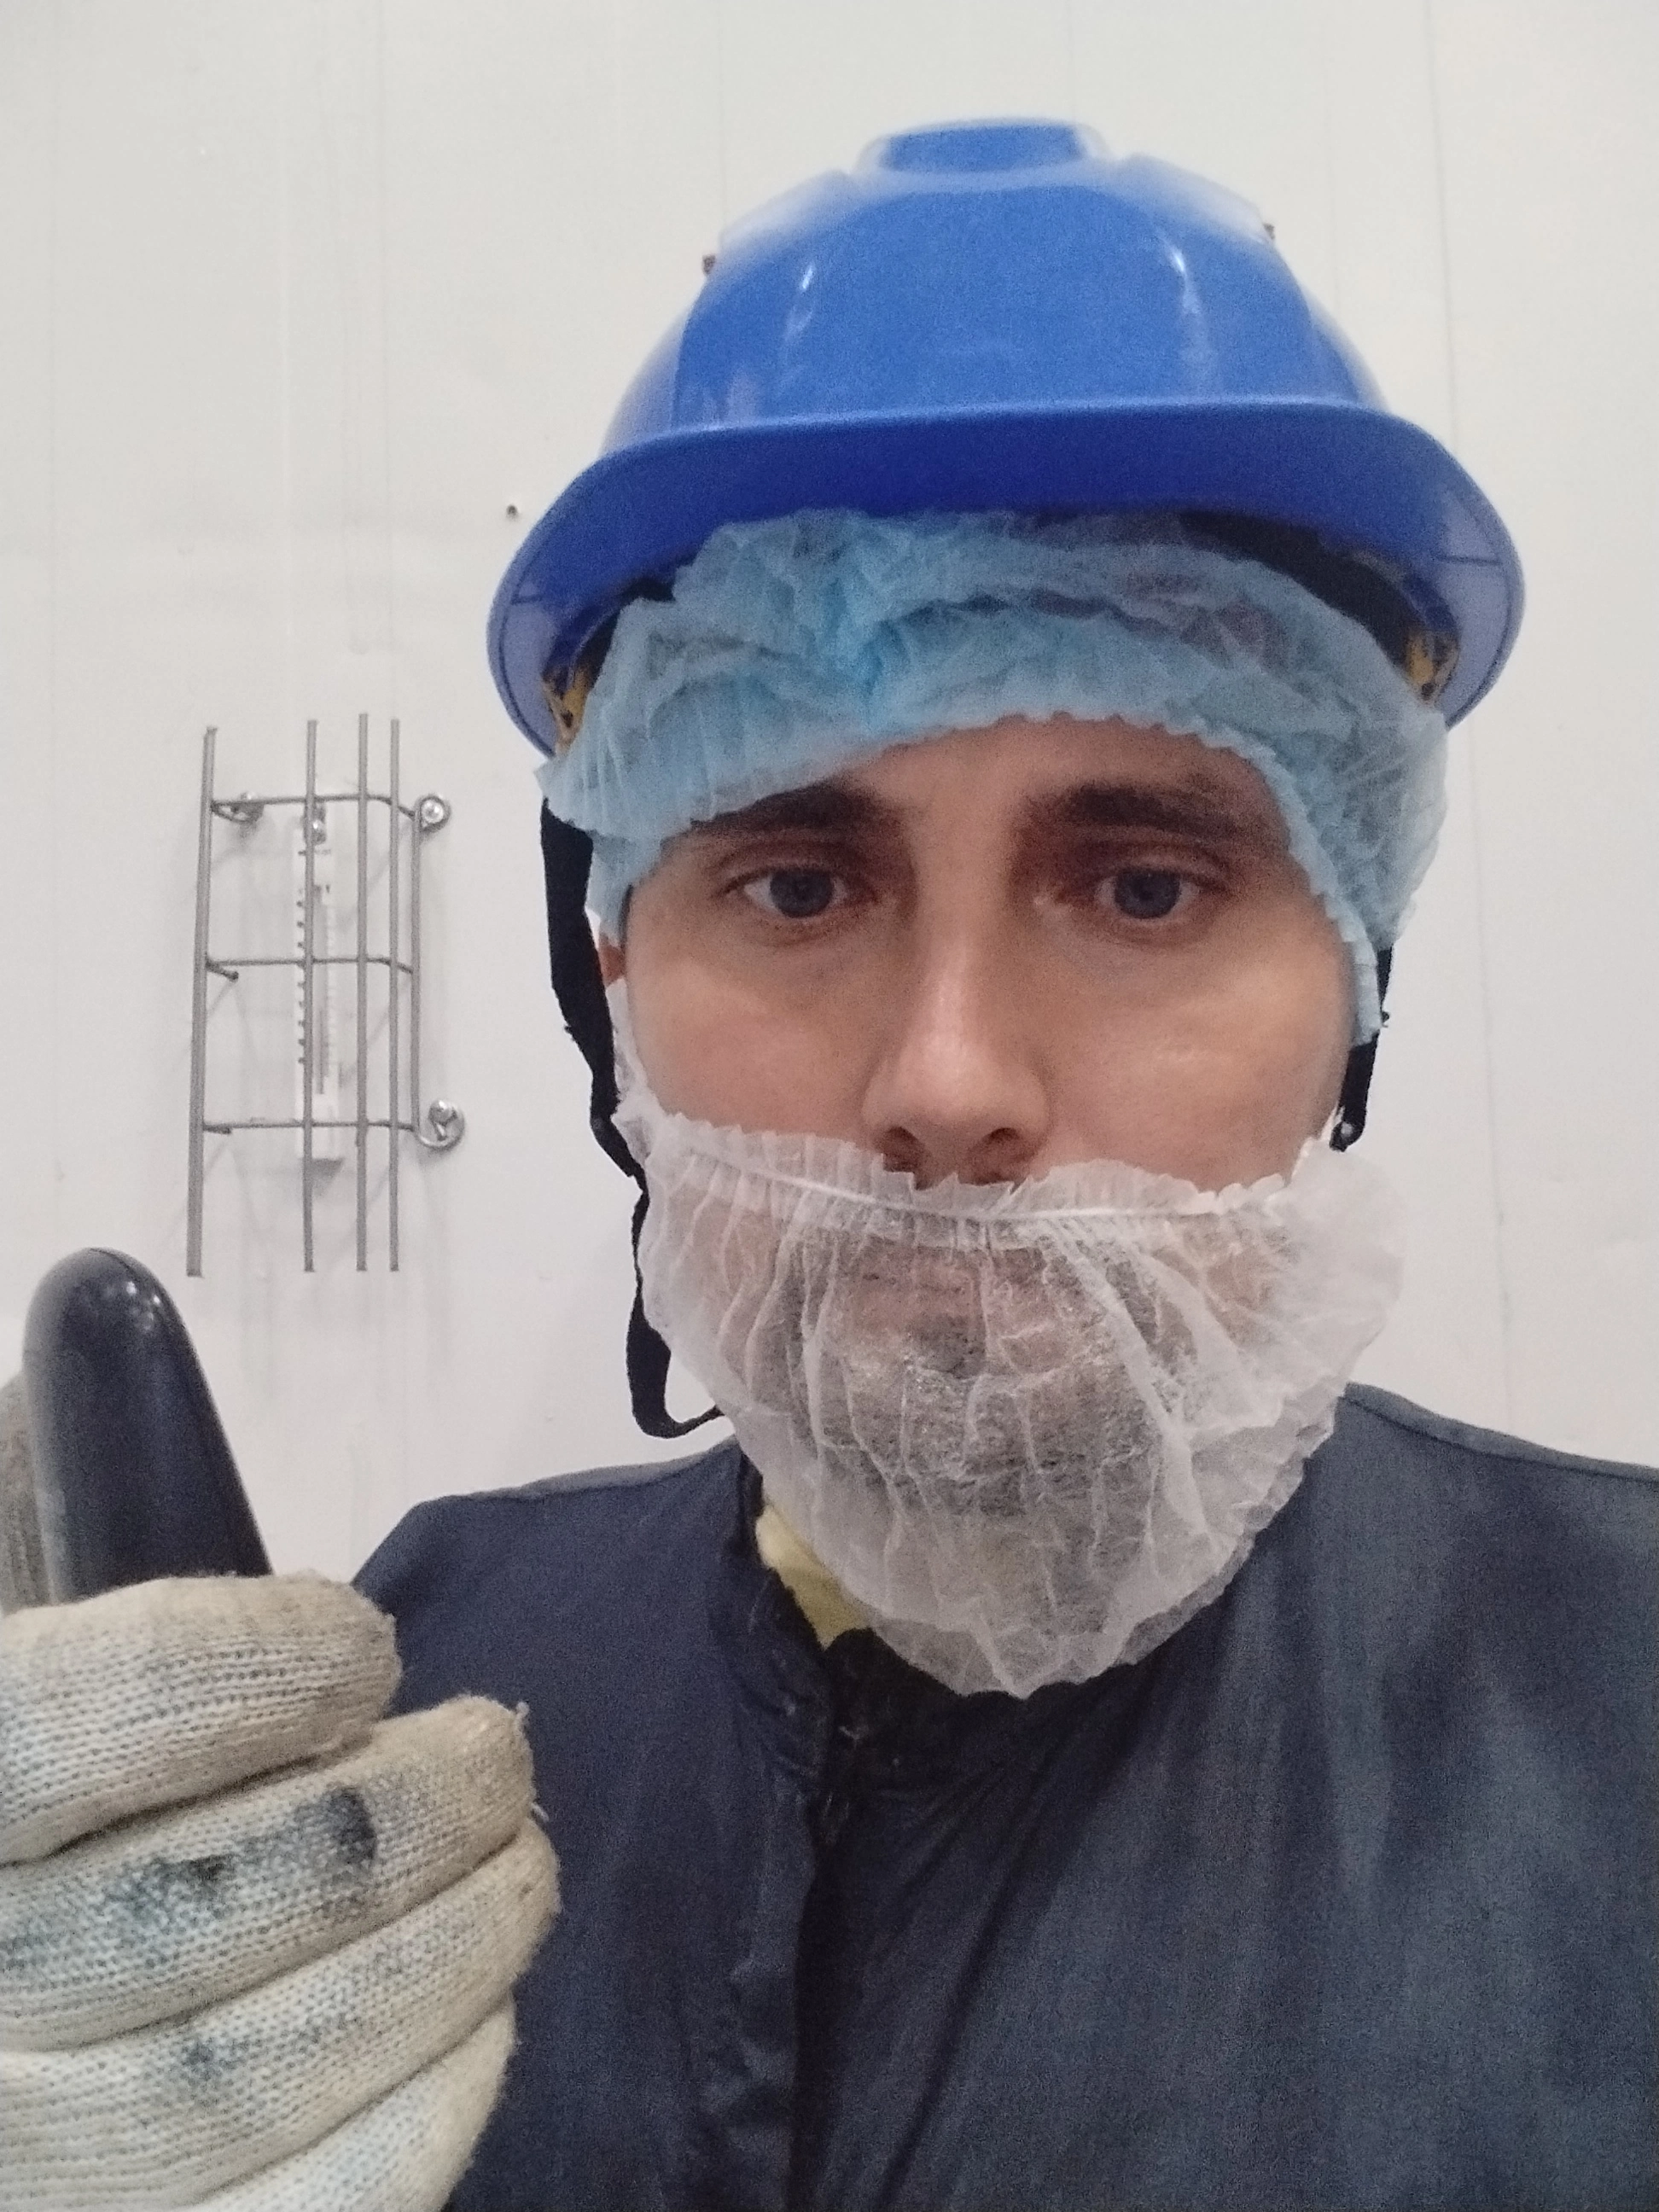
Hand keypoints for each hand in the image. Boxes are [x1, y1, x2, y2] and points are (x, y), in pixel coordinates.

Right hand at [0, 1574, 557, 2209]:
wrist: (58, 2041)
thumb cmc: (98, 1842)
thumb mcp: (83, 1735)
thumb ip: (153, 1686)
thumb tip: (337, 1648)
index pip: (45, 1732)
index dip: (229, 1675)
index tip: (361, 1649)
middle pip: (183, 1904)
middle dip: (393, 1816)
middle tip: (489, 1754)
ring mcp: (33, 2166)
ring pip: (255, 2068)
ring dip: (443, 1948)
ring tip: (518, 1865)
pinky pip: (316, 2205)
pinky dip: (426, 2105)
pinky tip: (484, 2017)